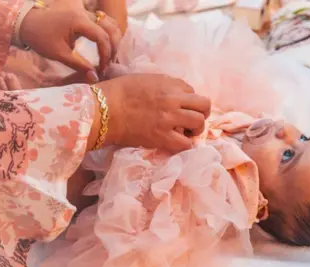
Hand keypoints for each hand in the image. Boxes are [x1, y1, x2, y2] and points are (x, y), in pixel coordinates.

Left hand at [19, 1, 121, 80]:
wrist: (26, 23)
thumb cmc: (40, 38)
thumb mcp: (59, 54)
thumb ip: (80, 66)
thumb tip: (96, 78)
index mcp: (79, 22)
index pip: (102, 37)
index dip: (106, 54)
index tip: (102, 68)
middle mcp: (85, 14)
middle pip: (111, 28)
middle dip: (113, 47)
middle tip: (108, 64)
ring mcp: (85, 13)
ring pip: (110, 22)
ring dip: (114, 39)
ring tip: (109, 55)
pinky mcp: (84, 15)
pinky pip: (104, 21)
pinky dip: (108, 32)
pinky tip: (105, 45)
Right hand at [92, 74, 210, 152]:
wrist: (105, 110)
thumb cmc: (120, 91)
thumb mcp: (147, 79)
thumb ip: (166, 85)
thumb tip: (179, 93)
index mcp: (169, 85)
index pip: (192, 91)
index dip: (188, 99)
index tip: (181, 105)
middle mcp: (174, 101)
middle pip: (204, 105)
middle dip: (201, 112)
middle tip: (193, 119)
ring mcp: (170, 120)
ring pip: (199, 123)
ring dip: (196, 128)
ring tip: (187, 131)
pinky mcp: (162, 137)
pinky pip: (186, 143)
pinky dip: (185, 143)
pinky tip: (178, 141)